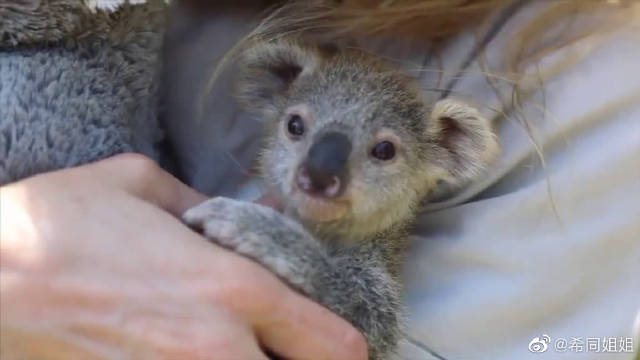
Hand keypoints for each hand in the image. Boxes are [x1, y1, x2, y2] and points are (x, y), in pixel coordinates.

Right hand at [0, 154, 366, 359]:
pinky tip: (199, 355)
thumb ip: (213, 204)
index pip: (333, 342)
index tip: (343, 343)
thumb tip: (258, 212)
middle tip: (299, 349)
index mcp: (232, 288)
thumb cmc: (60, 222)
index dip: (349, 349)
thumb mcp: (142, 185)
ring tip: (254, 349)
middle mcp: (218, 348)